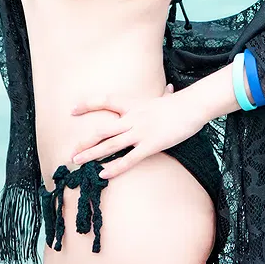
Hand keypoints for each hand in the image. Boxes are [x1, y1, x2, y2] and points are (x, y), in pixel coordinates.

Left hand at [69, 82, 206, 179]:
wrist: (193, 106)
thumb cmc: (181, 103)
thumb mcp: (167, 98)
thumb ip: (164, 96)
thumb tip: (169, 90)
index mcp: (133, 105)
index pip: (105, 101)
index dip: (87, 105)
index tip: (72, 110)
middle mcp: (132, 118)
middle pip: (102, 129)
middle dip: (85, 141)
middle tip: (71, 151)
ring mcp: (140, 132)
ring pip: (110, 145)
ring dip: (91, 154)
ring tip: (77, 162)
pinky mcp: (151, 145)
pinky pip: (129, 158)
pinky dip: (115, 167)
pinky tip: (103, 173)